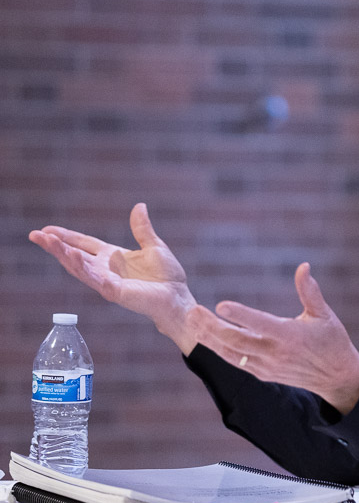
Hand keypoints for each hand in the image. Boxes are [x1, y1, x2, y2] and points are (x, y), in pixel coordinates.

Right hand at [29, 203, 197, 352]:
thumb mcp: (154, 246)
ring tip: (51, 243)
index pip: (84, 244)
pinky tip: (75, 257)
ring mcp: (108, 282)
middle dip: (55, 246)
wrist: (178, 297)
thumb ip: (142, 229)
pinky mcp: (116, 292)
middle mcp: (106, 269)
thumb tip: (139, 206)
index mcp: (113, 257)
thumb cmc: (167, 276)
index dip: (66, 237)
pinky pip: (97, 280)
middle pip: (75, 256)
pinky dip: (86, 270)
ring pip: (80, 268)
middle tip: (36, 235)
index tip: (47, 229)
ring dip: (65, 256)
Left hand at [187, 262, 358, 412]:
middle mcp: (276, 353)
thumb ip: (310, 291)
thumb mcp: (324, 314)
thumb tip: (303, 266)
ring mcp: (267, 366)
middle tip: (193, 311)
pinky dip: (220, 350)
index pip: (260, 323)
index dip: (240, 314)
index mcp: (290, 336)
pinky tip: (207, 337)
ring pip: (231, 353)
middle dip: (212, 327)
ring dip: (209, 338)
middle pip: (237, 341)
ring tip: (193, 322)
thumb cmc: (332, 341)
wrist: (337, 377)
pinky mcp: (264, 374)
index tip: (221, 305)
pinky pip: (237, 362)